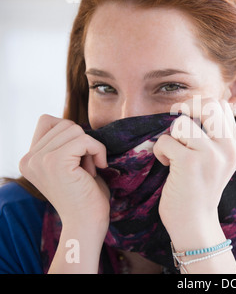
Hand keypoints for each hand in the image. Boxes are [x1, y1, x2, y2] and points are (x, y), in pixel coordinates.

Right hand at [19, 114, 109, 228]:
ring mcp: (40, 160)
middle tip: (86, 168)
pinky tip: (98, 168)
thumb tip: (71, 124)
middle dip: (82, 143)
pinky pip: (84, 139)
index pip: (48, 121)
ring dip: (90, 148)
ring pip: (74, 129)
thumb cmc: (85, 195)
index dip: (71, 134)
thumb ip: (64, 144)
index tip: (79, 157)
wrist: (86, 223)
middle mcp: (29, 159)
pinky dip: (98, 150)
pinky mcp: (55, 162)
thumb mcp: (69, 164)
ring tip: (88, 170)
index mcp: (29, 159)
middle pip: (64, 124)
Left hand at [153, 98, 235, 243]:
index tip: (190, 119)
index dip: (201, 107)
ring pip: (182, 121)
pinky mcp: (190, 162)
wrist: (195, 221)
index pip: (222, 105)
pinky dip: (160, 151)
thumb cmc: (200, 187)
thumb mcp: (218, 159)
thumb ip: (217, 134)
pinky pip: (166, 140)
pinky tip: (167, 164)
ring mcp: (210, 154)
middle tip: (178, 125)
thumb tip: (205, 105)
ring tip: (174, 152)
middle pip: (208, 105)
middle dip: (187, 109)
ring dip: (171, 136)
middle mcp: (228, 147)